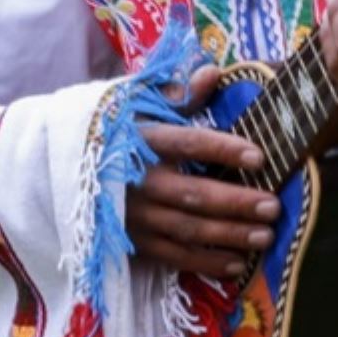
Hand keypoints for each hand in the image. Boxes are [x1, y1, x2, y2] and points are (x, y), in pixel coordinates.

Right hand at [126, 67, 274, 279]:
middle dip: (236, 202)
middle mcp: (137, 180)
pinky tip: (238, 263)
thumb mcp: (137, 105)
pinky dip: (206, 263)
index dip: (223, 150)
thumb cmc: (114, 131)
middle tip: (273, 206)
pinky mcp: (133, 241)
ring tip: (266, 236)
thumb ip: (178, 94)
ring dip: (229, 235)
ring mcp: (134, 215)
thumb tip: (214, 73)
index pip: (187, 144)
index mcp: (141, 140)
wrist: (64, 166)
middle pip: (193, 194)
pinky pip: (173, 256)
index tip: (259, 156)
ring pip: (188, 229)